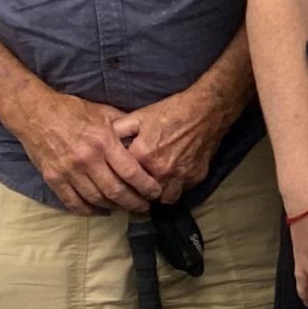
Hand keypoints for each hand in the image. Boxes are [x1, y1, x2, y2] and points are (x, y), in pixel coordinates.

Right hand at [6, 89, 165, 214]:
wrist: (35, 112)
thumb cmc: (72, 110)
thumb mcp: (104, 113)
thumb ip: (125, 127)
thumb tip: (145, 137)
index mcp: (104, 141)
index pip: (131, 172)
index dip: (146, 186)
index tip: (155, 193)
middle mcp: (87, 159)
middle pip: (115, 191)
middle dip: (134, 203)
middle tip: (144, 208)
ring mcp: (68, 170)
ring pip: (96, 199)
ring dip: (113, 208)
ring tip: (125, 209)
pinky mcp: (53, 178)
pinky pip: (72, 202)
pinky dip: (87, 211)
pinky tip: (99, 211)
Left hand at [113, 88, 232, 203]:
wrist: (206, 109)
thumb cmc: (171, 111)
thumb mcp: (139, 116)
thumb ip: (118, 130)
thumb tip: (101, 141)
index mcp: (143, 155)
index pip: (123, 179)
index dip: (118, 183)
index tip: (116, 186)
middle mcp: (160, 170)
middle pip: (142, 195)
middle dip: (137, 194)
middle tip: (134, 192)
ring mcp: (180, 176)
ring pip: (164, 199)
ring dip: (158, 195)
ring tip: (154, 189)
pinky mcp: (196, 177)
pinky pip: (182, 192)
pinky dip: (176, 188)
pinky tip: (172, 179)